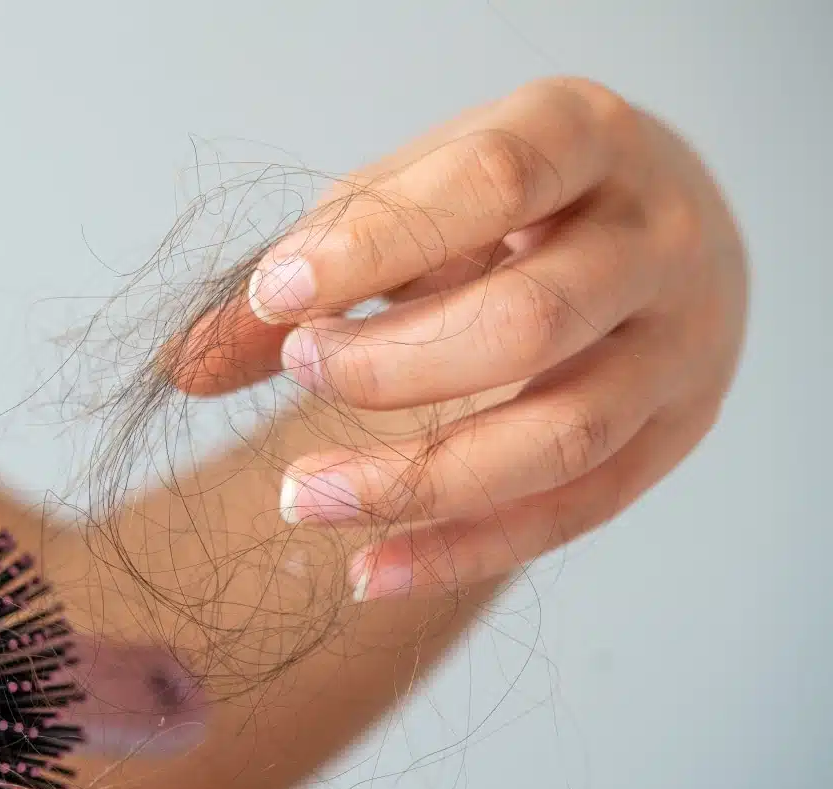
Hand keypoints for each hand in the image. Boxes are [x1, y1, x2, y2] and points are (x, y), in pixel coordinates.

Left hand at [175, 76, 746, 599]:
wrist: (656, 228)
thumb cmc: (507, 202)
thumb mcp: (414, 194)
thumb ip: (311, 266)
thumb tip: (186, 366)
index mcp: (587, 137)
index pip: (490, 185)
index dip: (373, 247)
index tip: (272, 296)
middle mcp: (656, 238)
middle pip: (531, 321)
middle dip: (391, 366)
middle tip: (300, 369)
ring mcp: (682, 345)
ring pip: (561, 437)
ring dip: (415, 483)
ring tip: (302, 496)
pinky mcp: (674, 435)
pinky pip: (572, 516)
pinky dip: (459, 553)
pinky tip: (365, 572)